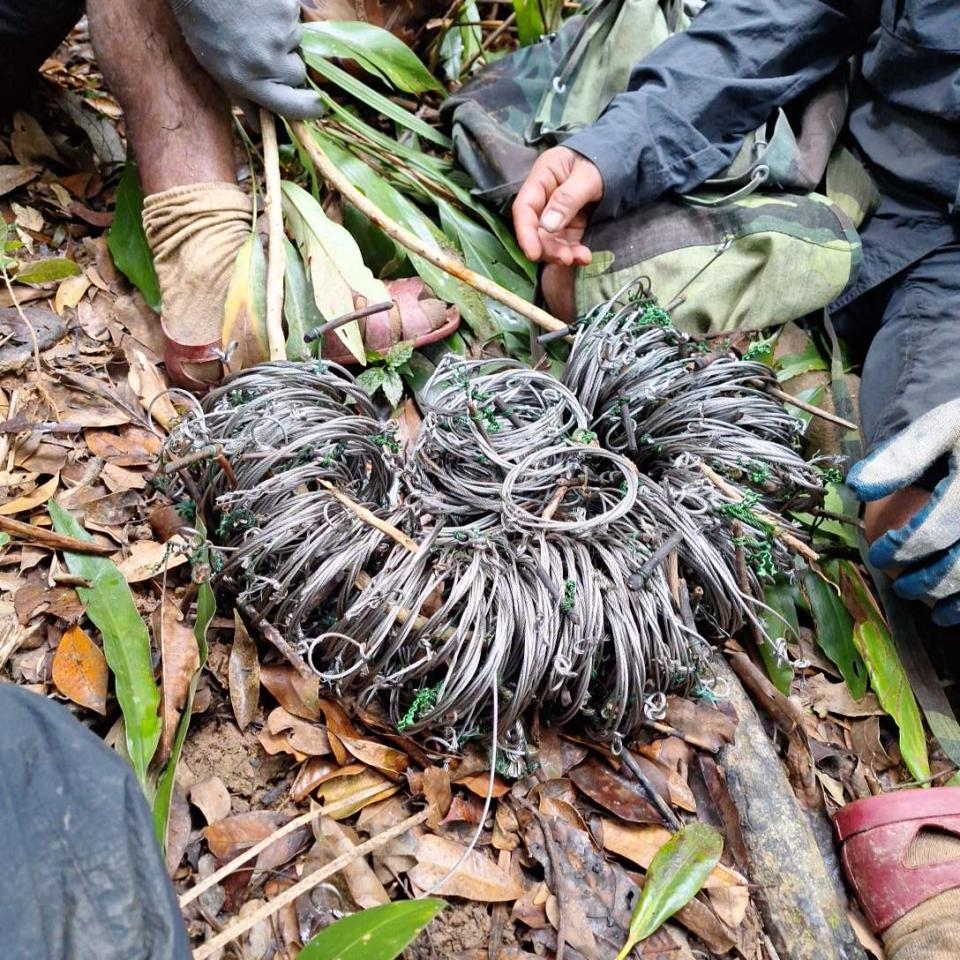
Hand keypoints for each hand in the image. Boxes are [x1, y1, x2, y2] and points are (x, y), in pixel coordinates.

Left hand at [170, 0, 322, 117]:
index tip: (315, 105)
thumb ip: (243, 99)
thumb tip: (261, 127)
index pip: (296, 108)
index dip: (310, 108)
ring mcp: (281, 34)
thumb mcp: (217, 70)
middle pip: (298, 73)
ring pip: (297, 42)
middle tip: (263, 47)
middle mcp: (269, 62)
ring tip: (257, 22)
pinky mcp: (287, 9)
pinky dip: (281, 12)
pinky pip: (294, 16)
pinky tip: (260, 6)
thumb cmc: (205, 28)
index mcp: (251, 83)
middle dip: (288, 63)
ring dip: (282, 35)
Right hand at [512, 146, 603, 265]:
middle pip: (536, 229)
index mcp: (542, 177)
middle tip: (566, 258)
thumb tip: (548, 225)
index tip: (533, 253)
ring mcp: (557, 212)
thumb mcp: (588, 175)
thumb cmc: (605, 158)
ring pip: (550, 240)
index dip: (525, 233)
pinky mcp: (570, 223)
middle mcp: (544, 197)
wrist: (624, 157)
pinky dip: (573, 252)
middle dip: (548, 248)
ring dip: (561, 253)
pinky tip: (584, 257)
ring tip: (580, 258)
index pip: (524, 208)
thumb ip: (567, 198)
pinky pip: (566, 242)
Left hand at [847, 398, 959, 623]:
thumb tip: (857, 488)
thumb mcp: (940, 429)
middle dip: (927, 581)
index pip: (936, 529)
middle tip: (901, 586)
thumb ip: (900, 456)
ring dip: (953, 599)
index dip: (902, 549)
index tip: (878, 556)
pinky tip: (951, 612)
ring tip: (926, 605)